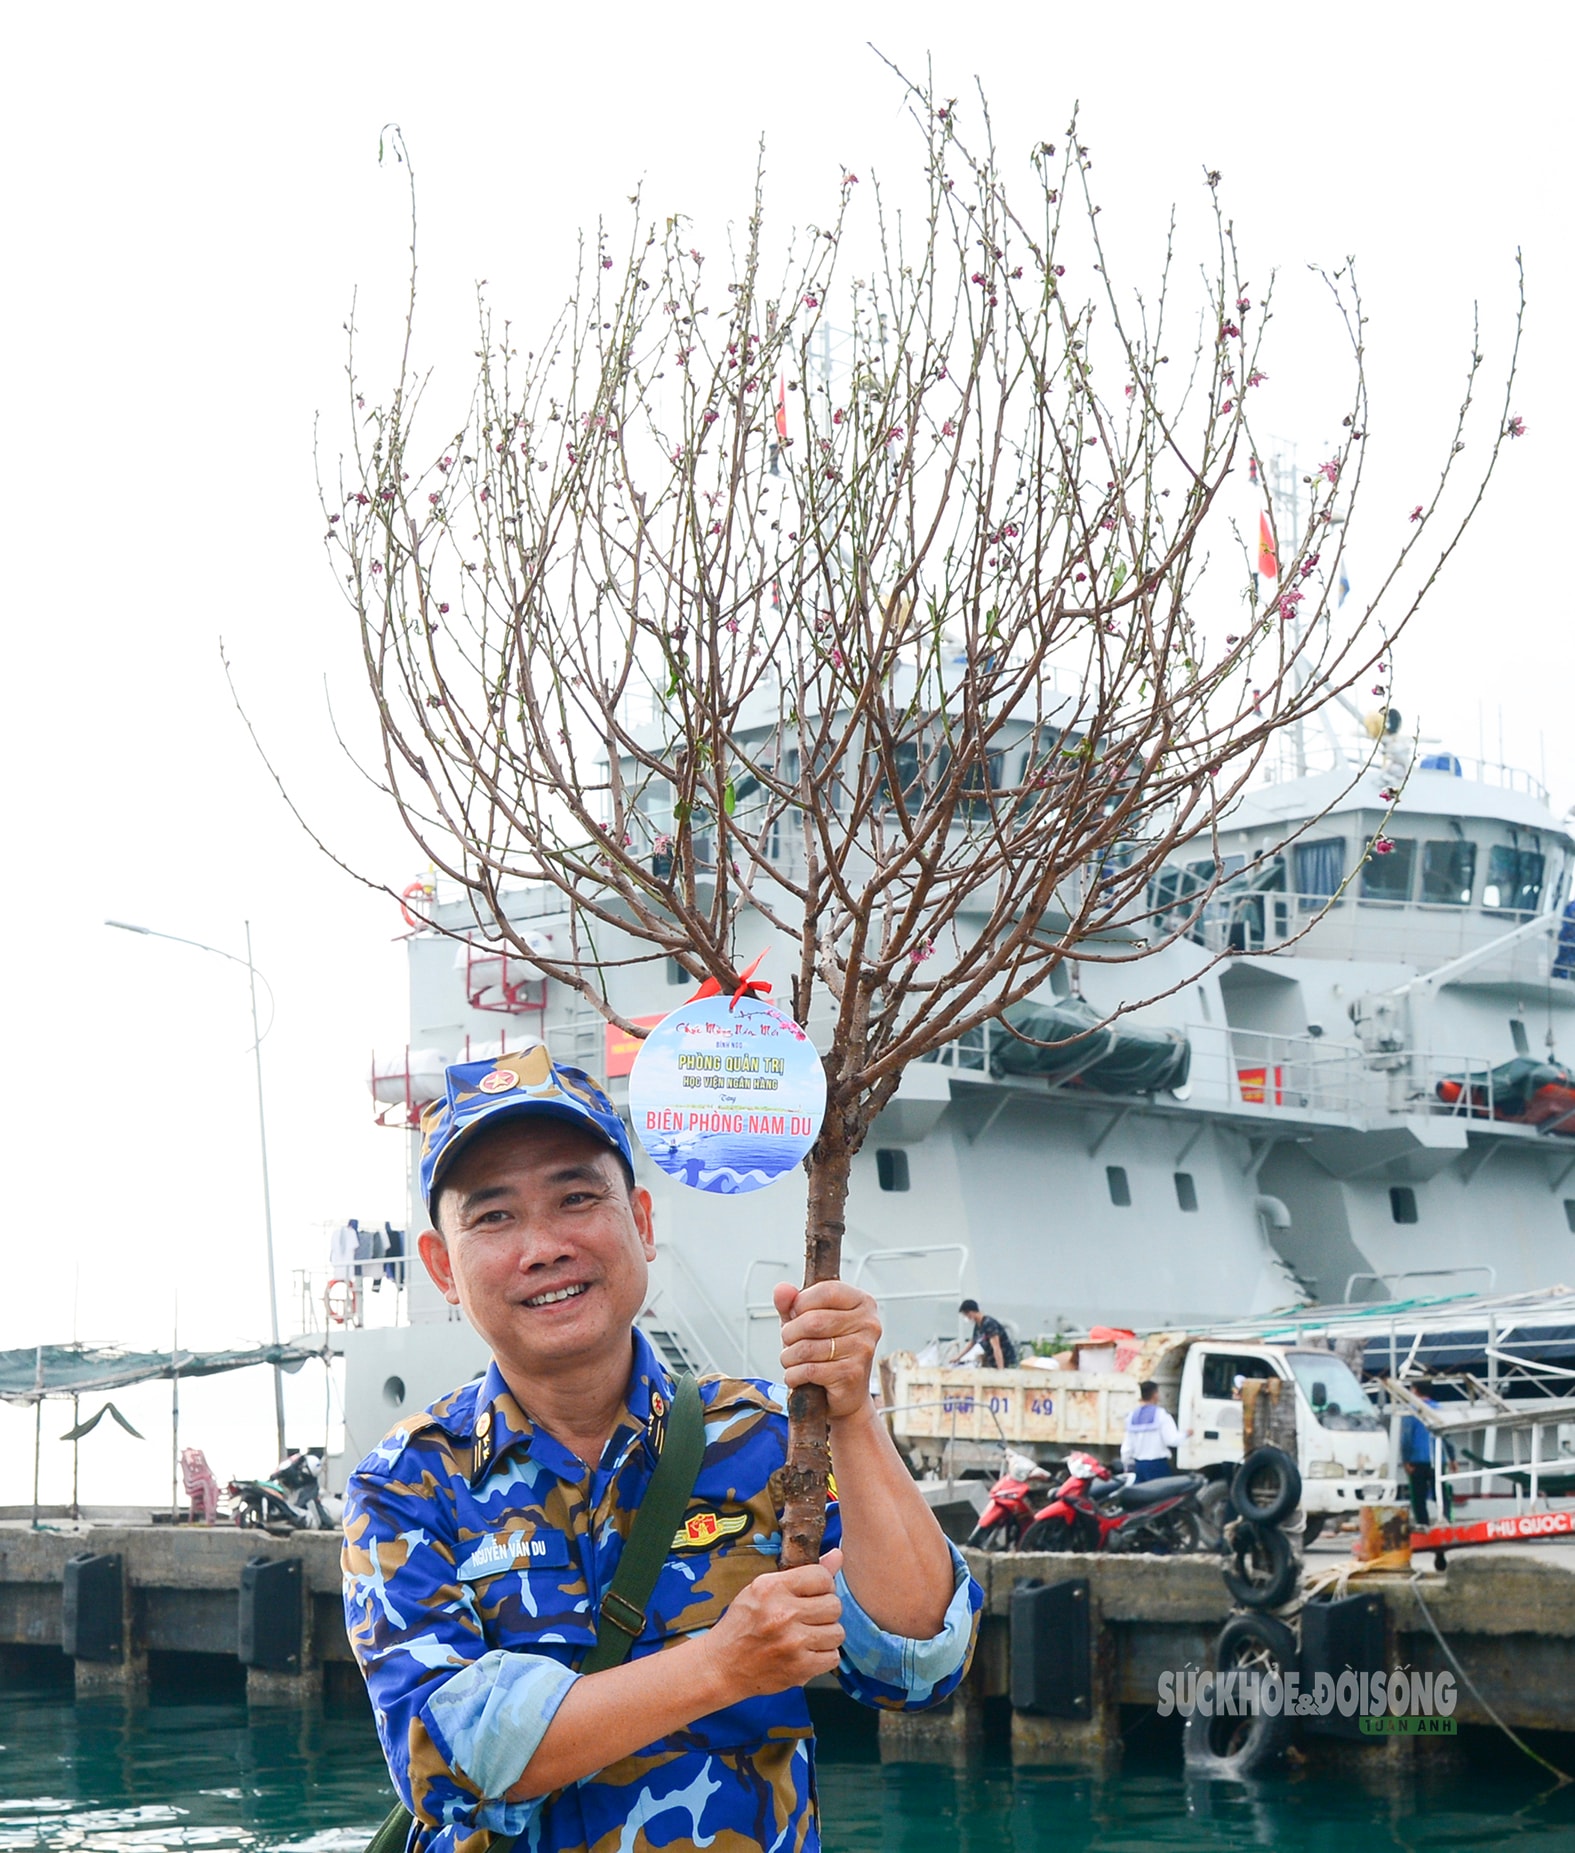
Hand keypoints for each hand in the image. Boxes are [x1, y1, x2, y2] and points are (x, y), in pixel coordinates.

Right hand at [696, 1549, 844, 1699]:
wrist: (721, 1666)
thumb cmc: (743, 1623)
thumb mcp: (763, 1589)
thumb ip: (803, 1573)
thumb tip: (838, 1556)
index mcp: (772, 1588)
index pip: (822, 1577)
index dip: (823, 1585)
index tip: (813, 1594)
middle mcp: (783, 1613)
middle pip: (834, 1605)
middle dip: (826, 1611)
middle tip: (810, 1617)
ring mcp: (792, 1643)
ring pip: (837, 1632)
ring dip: (826, 1635)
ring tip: (808, 1635)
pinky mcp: (799, 1669)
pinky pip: (833, 1657)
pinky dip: (824, 1656)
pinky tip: (807, 1653)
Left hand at [775, 1280, 880, 1423]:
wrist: (846, 1395)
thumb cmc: (827, 1353)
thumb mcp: (806, 1322)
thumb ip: (791, 1303)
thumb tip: (781, 1289)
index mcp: (862, 1303)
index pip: (827, 1290)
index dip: (801, 1302)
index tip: (794, 1314)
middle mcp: (868, 1324)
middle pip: (814, 1321)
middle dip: (789, 1333)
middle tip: (788, 1342)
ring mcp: (863, 1349)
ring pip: (807, 1348)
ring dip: (788, 1357)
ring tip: (791, 1361)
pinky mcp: (852, 1374)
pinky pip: (809, 1370)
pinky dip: (793, 1375)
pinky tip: (797, 1376)